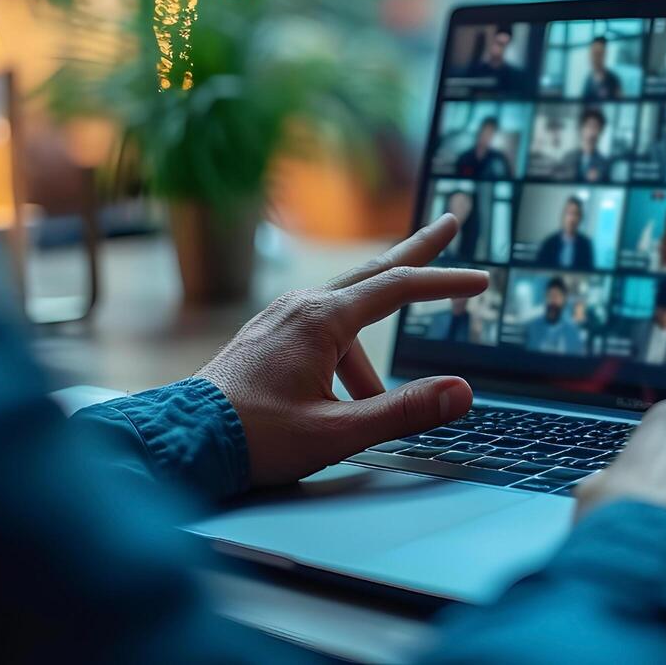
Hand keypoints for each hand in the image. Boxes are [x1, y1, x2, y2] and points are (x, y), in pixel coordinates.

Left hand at [197, 216, 486, 484]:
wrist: (183, 440)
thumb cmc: (254, 437)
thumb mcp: (338, 432)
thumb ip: (404, 411)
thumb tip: (462, 392)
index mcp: (321, 319)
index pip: (399, 287)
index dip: (445, 283)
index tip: (482, 281)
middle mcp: (302, 305)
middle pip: (376, 270)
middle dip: (418, 252)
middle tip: (450, 225)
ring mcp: (282, 316)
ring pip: (348, 315)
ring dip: (370, 356)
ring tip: (356, 415)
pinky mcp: (269, 334)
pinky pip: (323, 332)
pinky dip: (346, 355)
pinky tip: (335, 402)